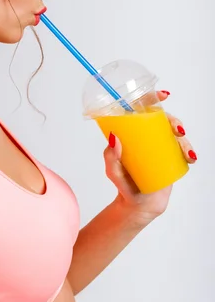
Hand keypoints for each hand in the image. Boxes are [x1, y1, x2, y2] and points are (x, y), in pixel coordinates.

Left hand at [103, 90, 196, 225]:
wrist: (138, 205)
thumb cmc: (124, 184)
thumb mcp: (113, 170)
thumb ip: (110, 156)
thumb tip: (114, 137)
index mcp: (133, 132)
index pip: (143, 109)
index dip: (153, 98)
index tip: (162, 95)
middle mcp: (148, 136)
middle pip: (164, 119)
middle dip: (174, 120)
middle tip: (177, 130)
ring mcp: (161, 147)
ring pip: (176, 134)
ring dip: (184, 138)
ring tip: (185, 150)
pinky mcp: (172, 158)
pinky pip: (183, 150)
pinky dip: (189, 151)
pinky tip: (191, 157)